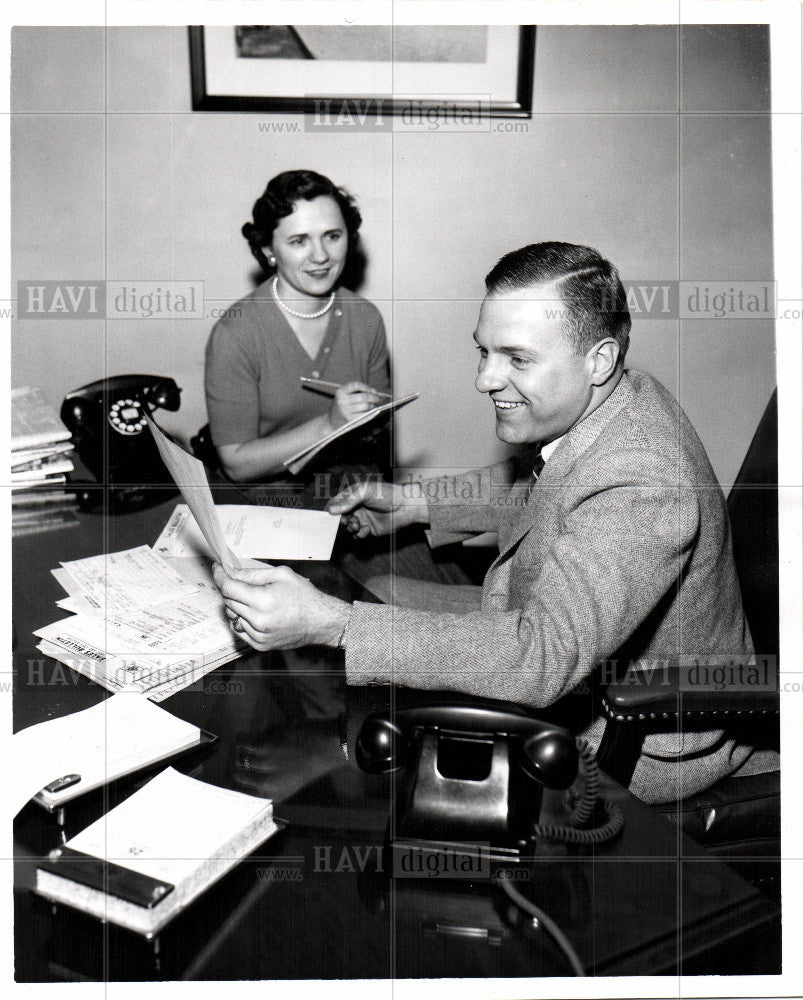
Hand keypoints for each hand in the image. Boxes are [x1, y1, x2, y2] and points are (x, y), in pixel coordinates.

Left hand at [213, 563, 351, 649]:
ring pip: (232, 615)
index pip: (229, 588)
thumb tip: (233, 573)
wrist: (320, 621)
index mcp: (263, 600)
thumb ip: (253, 574)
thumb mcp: (282, 574)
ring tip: (252, 599)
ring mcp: (258, 635)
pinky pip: (239, 629)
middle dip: (230, 589)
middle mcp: (258, 620)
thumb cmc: (305, 597)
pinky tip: (255, 613)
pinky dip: (242, 619)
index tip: (217, 570)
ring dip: (236, 605)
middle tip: (238, 582)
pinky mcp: (260, 645)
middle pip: (228, 601)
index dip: (220, 577)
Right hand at [326, 480, 425, 537]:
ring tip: (356, 525)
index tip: (327, 516)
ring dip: (350, 528)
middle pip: (339, 518)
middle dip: (339, 521)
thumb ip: (348, 501)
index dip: (330, 510)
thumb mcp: (366, 492)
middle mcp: (355, 508)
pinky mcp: (369, 530)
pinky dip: (359, 535)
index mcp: (352, 496)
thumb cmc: (387, 494)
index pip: (335, 503)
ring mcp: (362, 519)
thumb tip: (331, 511)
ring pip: (347, 528)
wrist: (406, 506)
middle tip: (344, 521)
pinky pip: (358, 536)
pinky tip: (367, 529)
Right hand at [327, 382, 383, 429]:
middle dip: (374, 397)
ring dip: (372, 405)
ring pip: (366, 405)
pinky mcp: (350, 419)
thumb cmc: (342, 406)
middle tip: (378, 399)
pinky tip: (370, 412)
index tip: (374, 391)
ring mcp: (346, 411)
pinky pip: (365, 414)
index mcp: (341, 392)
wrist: (331, 420)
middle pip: (363, 396)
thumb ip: (357, 392)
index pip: (356, 385)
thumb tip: (375, 392)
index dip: (367, 387)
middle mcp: (342, 401)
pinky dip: (370, 413)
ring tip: (371, 406)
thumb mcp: (344, 395)